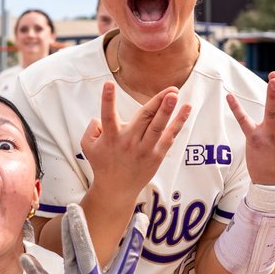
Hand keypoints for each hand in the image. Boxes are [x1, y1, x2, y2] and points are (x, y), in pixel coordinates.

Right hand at [81, 81, 190, 197]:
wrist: (116, 189)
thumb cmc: (102, 163)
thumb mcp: (88, 146)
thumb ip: (91, 128)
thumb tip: (100, 116)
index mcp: (111, 137)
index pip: (108, 116)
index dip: (107, 100)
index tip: (108, 84)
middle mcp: (128, 142)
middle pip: (143, 118)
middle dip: (156, 102)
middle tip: (169, 90)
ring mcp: (144, 149)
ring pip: (157, 127)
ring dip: (167, 110)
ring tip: (175, 95)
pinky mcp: (156, 156)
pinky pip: (169, 136)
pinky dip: (178, 123)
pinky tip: (186, 109)